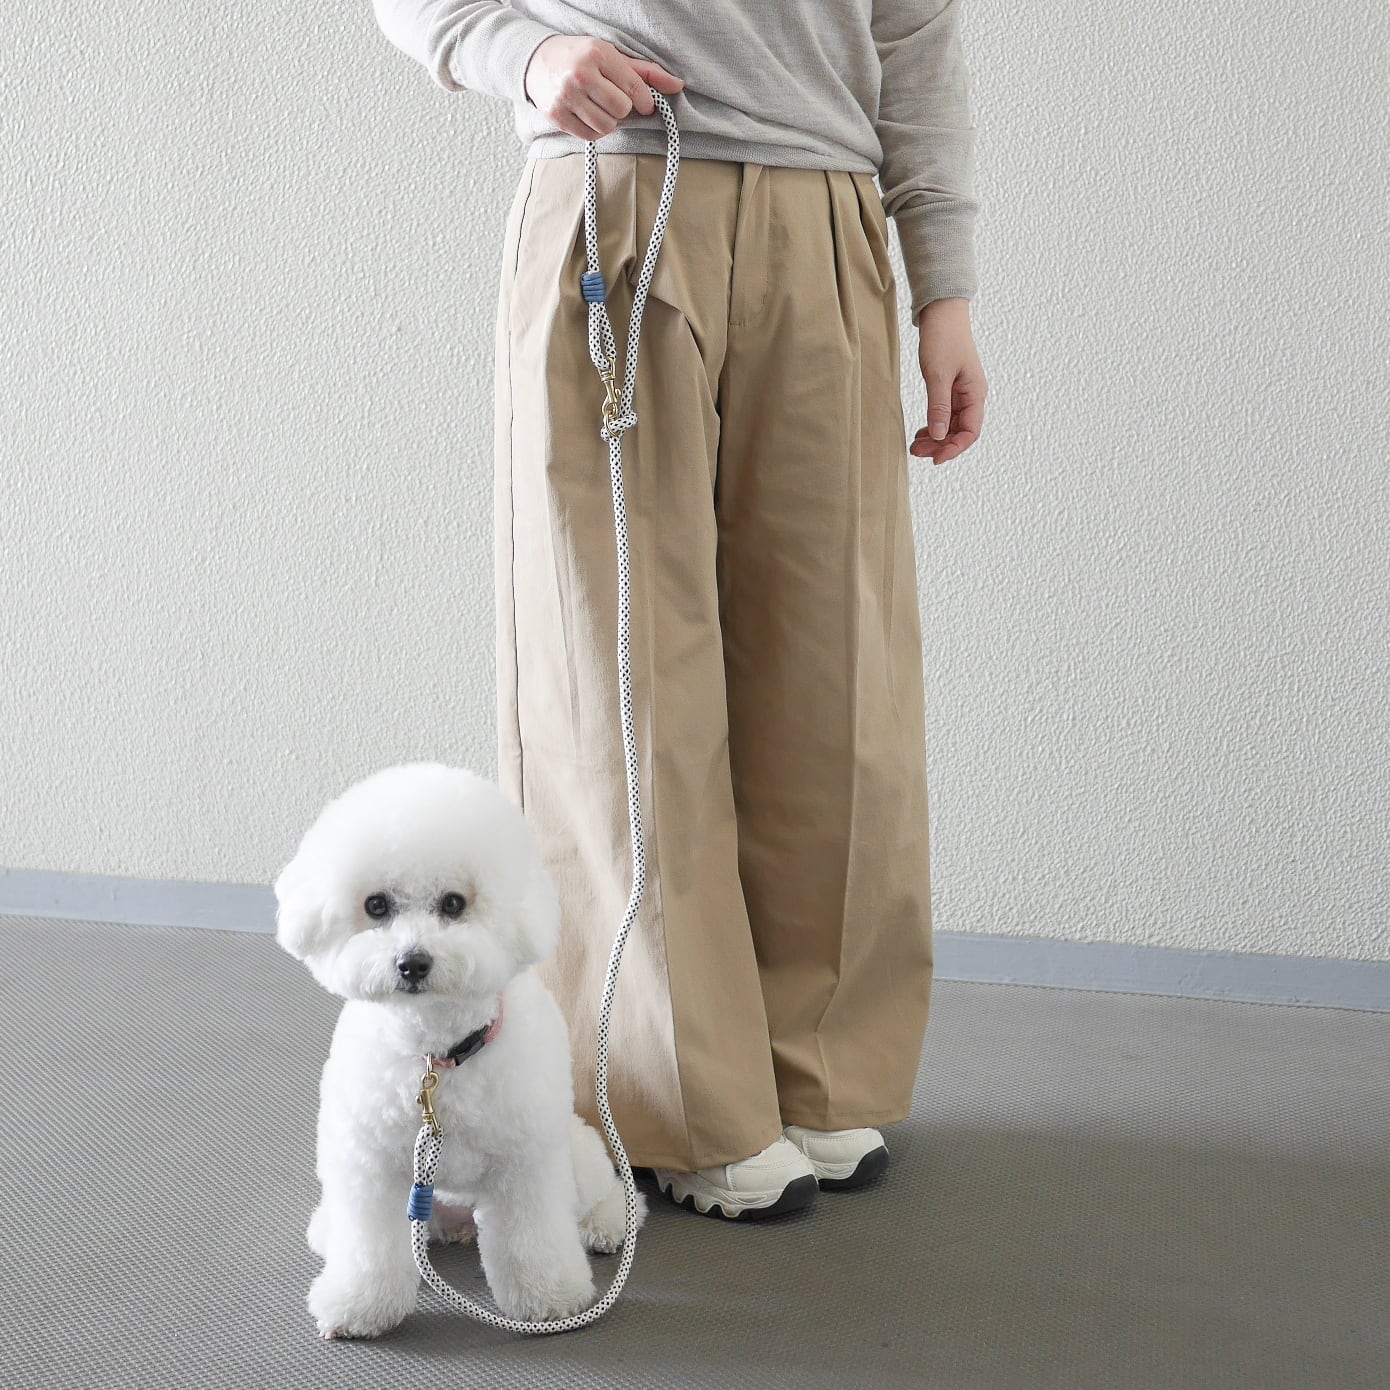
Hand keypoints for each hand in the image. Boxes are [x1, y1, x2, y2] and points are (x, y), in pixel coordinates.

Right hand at [524, 36, 684, 140]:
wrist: (537, 61)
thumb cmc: (582, 59)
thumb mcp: (612, 57)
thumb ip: (645, 73)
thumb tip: (678, 86)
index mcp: (598, 54)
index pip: (634, 89)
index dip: (644, 102)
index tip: (643, 104)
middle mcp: (581, 74)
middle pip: (621, 110)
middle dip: (622, 109)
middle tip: (613, 101)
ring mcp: (566, 96)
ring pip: (607, 127)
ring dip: (609, 122)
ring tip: (599, 108)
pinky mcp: (556, 115)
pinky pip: (590, 136)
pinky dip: (594, 131)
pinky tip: (588, 116)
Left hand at [910, 298, 986, 465]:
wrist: (942, 311)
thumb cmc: (943, 338)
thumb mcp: (938, 375)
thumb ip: (938, 407)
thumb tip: (940, 436)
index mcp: (975, 393)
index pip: (970, 432)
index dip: (953, 449)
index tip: (934, 460)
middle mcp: (973, 395)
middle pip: (960, 431)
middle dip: (940, 445)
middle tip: (916, 452)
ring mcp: (963, 391)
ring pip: (952, 424)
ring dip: (936, 437)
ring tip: (914, 445)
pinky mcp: (952, 386)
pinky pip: (946, 413)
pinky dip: (934, 424)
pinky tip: (921, 431)